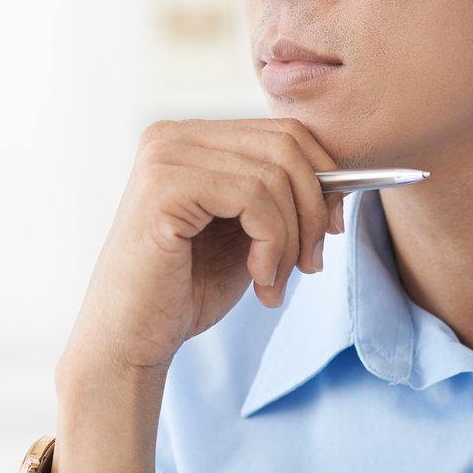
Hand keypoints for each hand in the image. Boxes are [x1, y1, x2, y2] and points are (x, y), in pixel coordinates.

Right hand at [59, 118, 346, 381]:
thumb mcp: (246, 233)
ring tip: (275, 282)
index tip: (332, 229)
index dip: (323, 178)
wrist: (128, 342)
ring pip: (274, 176)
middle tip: (312, 264)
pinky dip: (272, 245)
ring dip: (292, 239)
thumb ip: (280, 198)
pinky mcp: (164, 187)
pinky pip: (253, 198)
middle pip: (285, 144)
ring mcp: (164, 156)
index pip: (284, 131)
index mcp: (191, 138)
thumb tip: (343, 177)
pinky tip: (259, 280)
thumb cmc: (185, 291)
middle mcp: (172, 136)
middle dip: (314, 209)